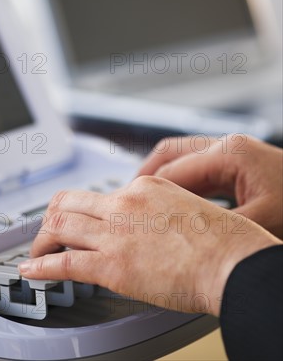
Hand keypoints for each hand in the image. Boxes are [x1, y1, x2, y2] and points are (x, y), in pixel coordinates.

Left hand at [19, 176, 279, 315]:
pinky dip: (41, 266)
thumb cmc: (221, 239)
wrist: (229, 260)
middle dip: (53, 217)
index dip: (87, 210)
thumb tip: (149, 222)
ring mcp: (114, 233)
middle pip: (69, 202)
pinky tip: (32, 270)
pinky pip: (63, 262)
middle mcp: (123, 204)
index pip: (102, 195)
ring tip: (36, 252)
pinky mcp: (111, 265)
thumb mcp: (188, 204)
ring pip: (60, 225)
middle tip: (48, 231)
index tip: (84, 220)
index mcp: (144, 187)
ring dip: (42, 239)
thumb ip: (161, 209)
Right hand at [138, 135, 282, 238]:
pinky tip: (176, 206)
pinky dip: (182, 184)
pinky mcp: (239, 163)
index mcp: (230, 154)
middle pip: (170, 153)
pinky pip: (199, 168)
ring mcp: (233, 151)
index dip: (146, 193)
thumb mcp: (261, 222)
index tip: (129, 213)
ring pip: (182, 157)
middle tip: (127, 202)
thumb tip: (181, 243)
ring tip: (145, 204)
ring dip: (162, 178)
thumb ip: (218, 230)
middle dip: (145, 177)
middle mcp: (228, 145)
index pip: (172, 171)